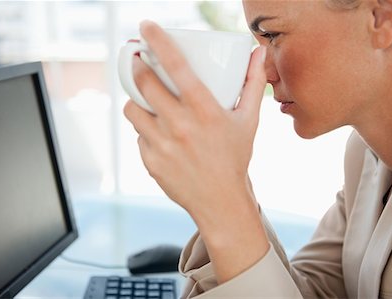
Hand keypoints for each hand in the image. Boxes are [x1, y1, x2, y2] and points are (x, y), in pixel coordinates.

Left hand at [123, 20, 269, 282]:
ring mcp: (162, 145)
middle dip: (139, 67)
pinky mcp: (150, 161)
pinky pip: (138, 136)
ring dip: (137, 101)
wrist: (220, 201)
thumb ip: (253, 84)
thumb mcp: (248, 120)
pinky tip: (160, 135)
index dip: (158, 41)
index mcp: (204, 111)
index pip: (177, 66)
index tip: (145, 26)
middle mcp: (180, 126)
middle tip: (141, 63)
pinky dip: (146, 131)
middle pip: (144, 84)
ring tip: (149, 102)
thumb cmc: (235, 157)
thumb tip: (258, 54)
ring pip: (133, 110)